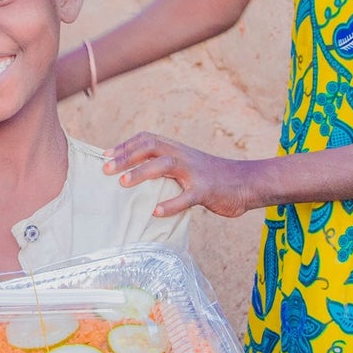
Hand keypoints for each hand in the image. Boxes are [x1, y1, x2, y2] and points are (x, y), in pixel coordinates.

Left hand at [104, 131, 256, 217]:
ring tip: (123, 184)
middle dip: (126, 156)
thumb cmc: (212, 177)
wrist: (247, 182)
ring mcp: (195, 172)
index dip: (125, 146)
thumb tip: (138, 174)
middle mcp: (183, 156)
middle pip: (151, 147)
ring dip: (143, 173)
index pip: (147, 140)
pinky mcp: (206, 190)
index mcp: (177, 149)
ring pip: (166, 165)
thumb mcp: (187, 166)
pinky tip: (156, 212)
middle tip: (105, 169)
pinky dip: (171, 204)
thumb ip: (166, 167)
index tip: (105, 155)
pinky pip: (187, 197)